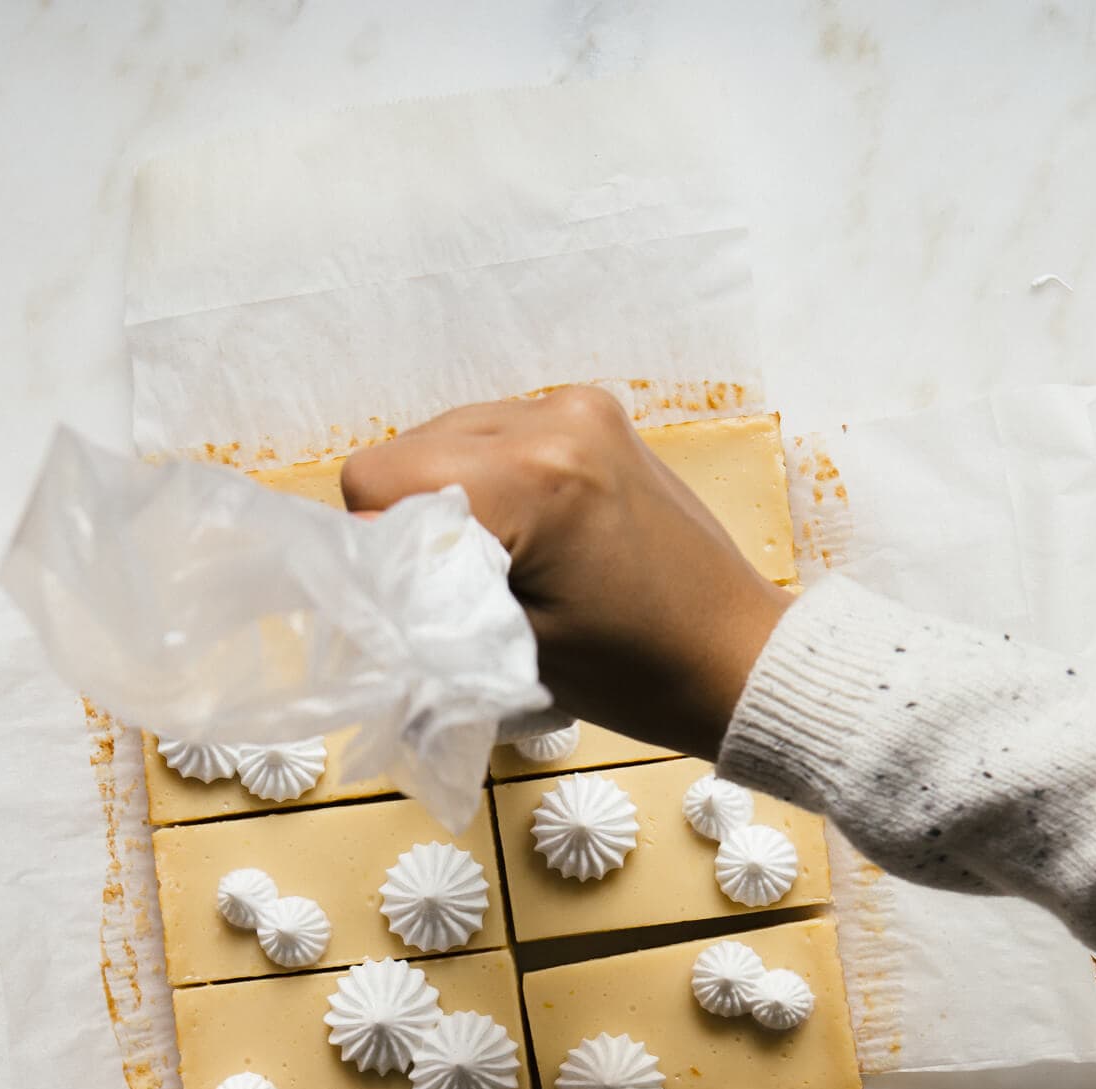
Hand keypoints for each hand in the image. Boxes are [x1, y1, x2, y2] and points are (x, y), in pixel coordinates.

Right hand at [340, 386, 791, 759]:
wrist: (737, 657)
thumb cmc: (638, 674)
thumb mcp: (512, 649)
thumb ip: (426, 598)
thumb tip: (358, 576)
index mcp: (532, 475)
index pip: (376, 478)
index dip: (376, 547)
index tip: (419, 599)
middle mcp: (554, 417)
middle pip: (407, 451)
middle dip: (414, 521)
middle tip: (462, 590)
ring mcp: (578, 408)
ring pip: (447, 438)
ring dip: (453, 498)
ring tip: (506, 564)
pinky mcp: (595, 415)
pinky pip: (498, 435)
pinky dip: (493, 482)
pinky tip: (534, 535)